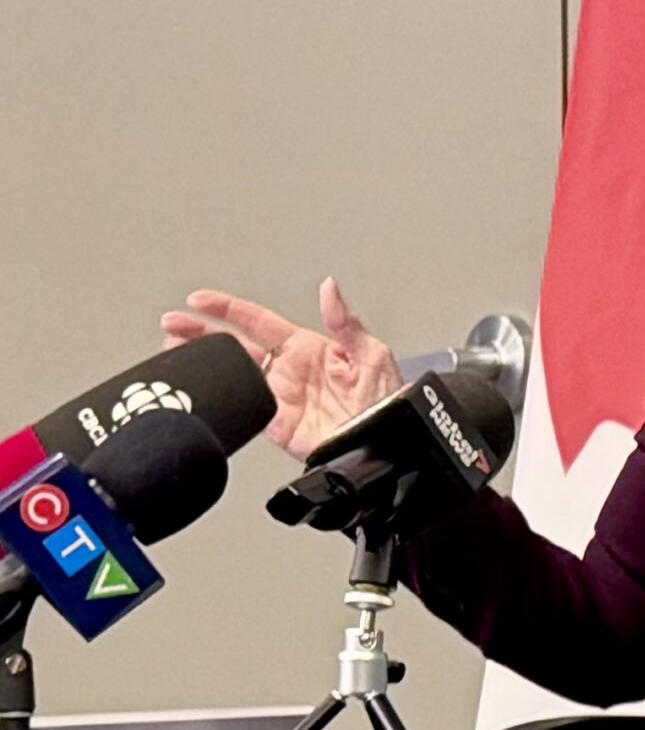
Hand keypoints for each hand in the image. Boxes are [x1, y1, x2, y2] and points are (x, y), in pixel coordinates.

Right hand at [160, 278, 401, 461]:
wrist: (387, 440)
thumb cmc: (386, 398)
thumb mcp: (371, 353)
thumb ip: (345, 322)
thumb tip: (330, 288)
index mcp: (307, 347)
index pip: (259, 322)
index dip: (228, 309)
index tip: (200, 300)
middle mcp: (288, 370)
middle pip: (234, 345)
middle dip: (200, 333)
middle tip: (171, 324)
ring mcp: (278, 396)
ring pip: (231, 374)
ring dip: (203, 363)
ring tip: (173, 352)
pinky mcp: (275, 424)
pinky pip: (241, 409)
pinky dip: (220, 400)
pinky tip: (202, 390)